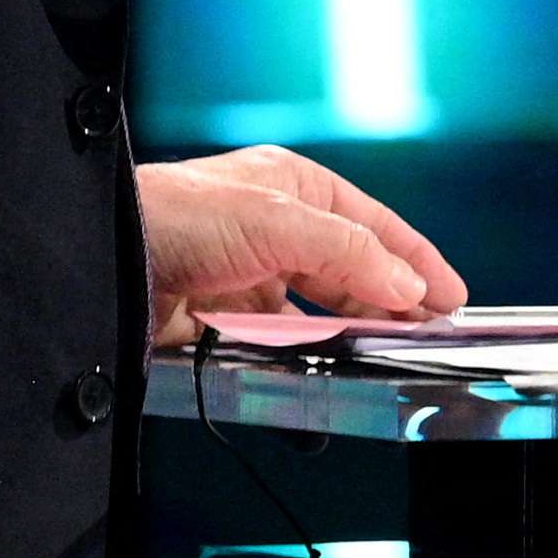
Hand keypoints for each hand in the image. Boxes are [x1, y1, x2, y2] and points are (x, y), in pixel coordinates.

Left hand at [137, 145, 468, 350]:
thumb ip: (349, 253)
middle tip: (428, 333)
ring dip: (350, 331)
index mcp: (292, 187)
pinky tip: (326, 370)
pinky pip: (277, 345)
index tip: (451, 295)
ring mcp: (249, 276)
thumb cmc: (176, 215)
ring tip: (386, 353)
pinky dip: (304, 358)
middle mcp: (274, 228)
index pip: (372, 224)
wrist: (106, 263)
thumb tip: (406, 284)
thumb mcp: (276, 221)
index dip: (415, 259)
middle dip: (390, 300)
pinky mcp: (224, 321)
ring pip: (318, 311)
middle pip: (351, 270)